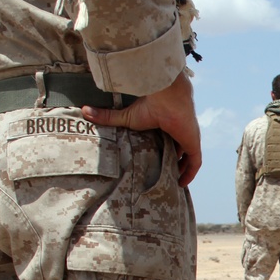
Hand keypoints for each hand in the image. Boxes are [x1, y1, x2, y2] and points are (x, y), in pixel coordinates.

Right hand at [82, 70, 201, 185]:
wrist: (167, 97)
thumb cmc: (149, 105)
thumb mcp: (126, 117)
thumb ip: (107, 117)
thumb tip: (84, 110)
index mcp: (166, 124)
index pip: (167, 139)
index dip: (164, 149)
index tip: (157, 160)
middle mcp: (179, 131)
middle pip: (179, 149)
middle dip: (174, 161)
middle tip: (165, 175)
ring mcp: (188, 138)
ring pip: (188, 157)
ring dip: (183, 169)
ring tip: (173, 182)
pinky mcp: (193, 144)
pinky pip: (195, 162)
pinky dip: (190, 173)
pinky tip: (182, 183)